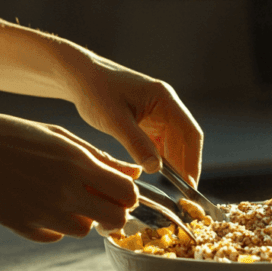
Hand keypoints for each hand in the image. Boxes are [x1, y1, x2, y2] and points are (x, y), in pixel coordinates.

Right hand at [0, 110, 141, 241]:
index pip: (128, 193)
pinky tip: (41, 204)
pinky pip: (55, 236)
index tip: (119, 189)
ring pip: (85, 230)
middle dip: (114, 212)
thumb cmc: (14, 134)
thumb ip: (101, 158)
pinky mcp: (22, 226)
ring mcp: (42, 212)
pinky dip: (55, 226)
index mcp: (77, 163)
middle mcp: (64, 191)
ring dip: (83, 218)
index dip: (129, 194)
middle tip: (101, 201)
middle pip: (114, 220)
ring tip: (65, 197)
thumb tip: (135, 173)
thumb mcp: (61, 137)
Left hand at [65, 54, 203, 184]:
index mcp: (165, 99)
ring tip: (173, 189)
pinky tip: (156, 174)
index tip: (191, 183)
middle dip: (185, 165)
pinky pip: (160, 143)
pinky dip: (160, 159)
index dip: (193, 159)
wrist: (78, 76)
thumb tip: (157, 170)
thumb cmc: (95, 90)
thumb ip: (136, 144)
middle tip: (183, 194)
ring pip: (174, 143)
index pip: (190, 132)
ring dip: (174, 164)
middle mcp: (166, 105)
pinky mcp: (146, 121)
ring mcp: (157, 113)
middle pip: (185, 140)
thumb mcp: (114, 119)